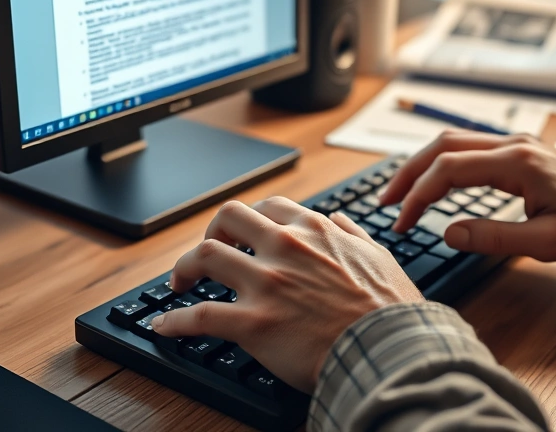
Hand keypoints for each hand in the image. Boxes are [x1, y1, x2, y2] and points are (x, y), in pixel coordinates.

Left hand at [151, 198, 422, 392]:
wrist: (389, 348)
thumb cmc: (388, 309)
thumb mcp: (378, 256)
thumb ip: (351, 234)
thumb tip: (338, 220)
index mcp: (313, 231)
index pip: (268, 207)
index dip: (248, 220)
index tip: (242, 235)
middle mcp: (284, 248)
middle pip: (227, 218)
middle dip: (210, 232)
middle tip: (206, 254)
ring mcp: (266, 284)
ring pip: (204, 256)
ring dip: (184, 268)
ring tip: (179, 284)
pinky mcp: (253, 323)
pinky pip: (200, 316)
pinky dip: (175, 321)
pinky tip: (165, 327)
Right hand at [381, 131, 555, 261]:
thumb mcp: (546, 243)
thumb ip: (494, 237)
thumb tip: (448, 233)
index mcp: (517, 163)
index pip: (448, 169)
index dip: (418, 195)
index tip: (400, 222)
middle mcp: (513, 145)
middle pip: (442, 145)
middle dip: (408, 173)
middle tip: (385, 203)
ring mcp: (517, 144)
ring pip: (454, 142)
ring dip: (422, 165)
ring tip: (400, 192)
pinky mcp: (520, 152)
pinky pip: (470, 148)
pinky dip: (443, 163)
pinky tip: (434, 182)